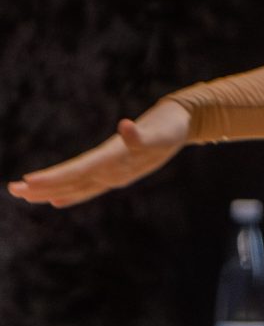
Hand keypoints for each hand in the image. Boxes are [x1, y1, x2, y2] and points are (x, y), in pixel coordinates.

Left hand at [11, 99, 191, 206]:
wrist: (184, 125)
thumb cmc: (171, 125)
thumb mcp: (160, 130)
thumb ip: (142, 135)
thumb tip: (125, 127)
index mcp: (118, 161)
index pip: (79, 171)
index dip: (54, 178)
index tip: (28, 181)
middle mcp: (113, 171)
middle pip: (73, 182)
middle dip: (43, 187)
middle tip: (13, 191)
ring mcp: (116, 173)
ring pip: (78, 185)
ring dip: (51, 190)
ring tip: (24, 194)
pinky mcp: (118, 169)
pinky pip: (90, 186)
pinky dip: (72, 192)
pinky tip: (55, 201)